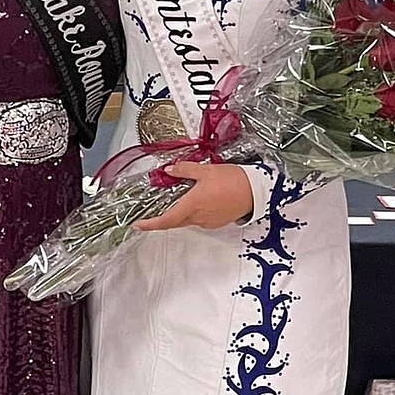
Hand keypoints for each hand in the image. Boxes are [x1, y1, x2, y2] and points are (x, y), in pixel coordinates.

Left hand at [134, 162, 253, 232]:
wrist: (256, 191)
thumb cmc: (232, 180)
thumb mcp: (205, 170)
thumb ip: (184, 170)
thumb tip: (169, 170)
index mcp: (192, 205)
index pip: (166, 220)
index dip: (150, 224)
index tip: (138, 224)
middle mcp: (198, 217)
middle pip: (175, 221)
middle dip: (164, 216)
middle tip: (155, 208)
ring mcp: (208, 222)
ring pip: (188, 219)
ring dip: (182, 211)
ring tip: (184, 196)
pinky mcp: (217, 222)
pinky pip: (199, 219)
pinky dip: (194, 211)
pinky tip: (200, 199)